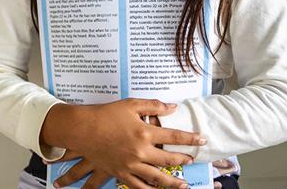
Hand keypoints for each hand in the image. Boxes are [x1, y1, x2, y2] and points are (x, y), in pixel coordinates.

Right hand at [42, 98, 205, 188]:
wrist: (84, 129)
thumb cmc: (107, 114)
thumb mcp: (131, 104)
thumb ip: (153, 106)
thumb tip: (172, 107)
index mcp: (145, 132)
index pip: (174, 136)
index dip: (190, 138)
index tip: (202, 139)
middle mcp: (141, 151)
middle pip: (169, 158)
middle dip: (184, 159)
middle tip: (193, 159)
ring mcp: (131, 165)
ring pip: (157, 178)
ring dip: (172, 182)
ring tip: (183, 185)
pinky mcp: (121, 173)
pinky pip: (139, 187)